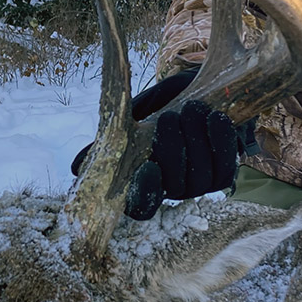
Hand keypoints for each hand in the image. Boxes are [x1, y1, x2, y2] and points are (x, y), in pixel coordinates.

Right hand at [71, 66, 243, 219]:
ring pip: (201, 177)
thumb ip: (110, 140)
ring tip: (191, 109)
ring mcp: (198, 186)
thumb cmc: (160, 108)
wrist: (198, 93)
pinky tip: (214, 118)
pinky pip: (225, 167)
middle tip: (170, 117)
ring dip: (197, 140)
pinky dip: (221, 141)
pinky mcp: (223, 175)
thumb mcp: (132, 119)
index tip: (147, 166)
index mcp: (143, 183)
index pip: (141, 208)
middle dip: (173, 150)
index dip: (144, 194)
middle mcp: (170, 190)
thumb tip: (76, 167)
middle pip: (175, 186)